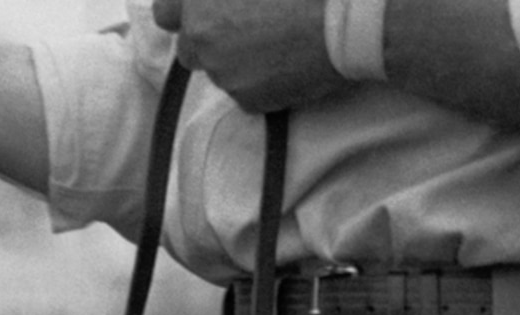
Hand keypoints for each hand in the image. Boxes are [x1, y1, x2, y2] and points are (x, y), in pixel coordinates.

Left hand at [152, 0, 342, 112]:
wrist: (353, 18)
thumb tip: (222, 1)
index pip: (166, 12)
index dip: (184, 11)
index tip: (203, 11)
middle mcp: (202, 35)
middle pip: (188, 48)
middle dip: (210, 41)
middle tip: (248, 28)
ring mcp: (222, 71)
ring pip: (219, 71)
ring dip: (238, 60)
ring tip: (280, 40)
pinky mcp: (246, 99)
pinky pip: (245, 93)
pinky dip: (263, 81)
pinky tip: (291, 61)